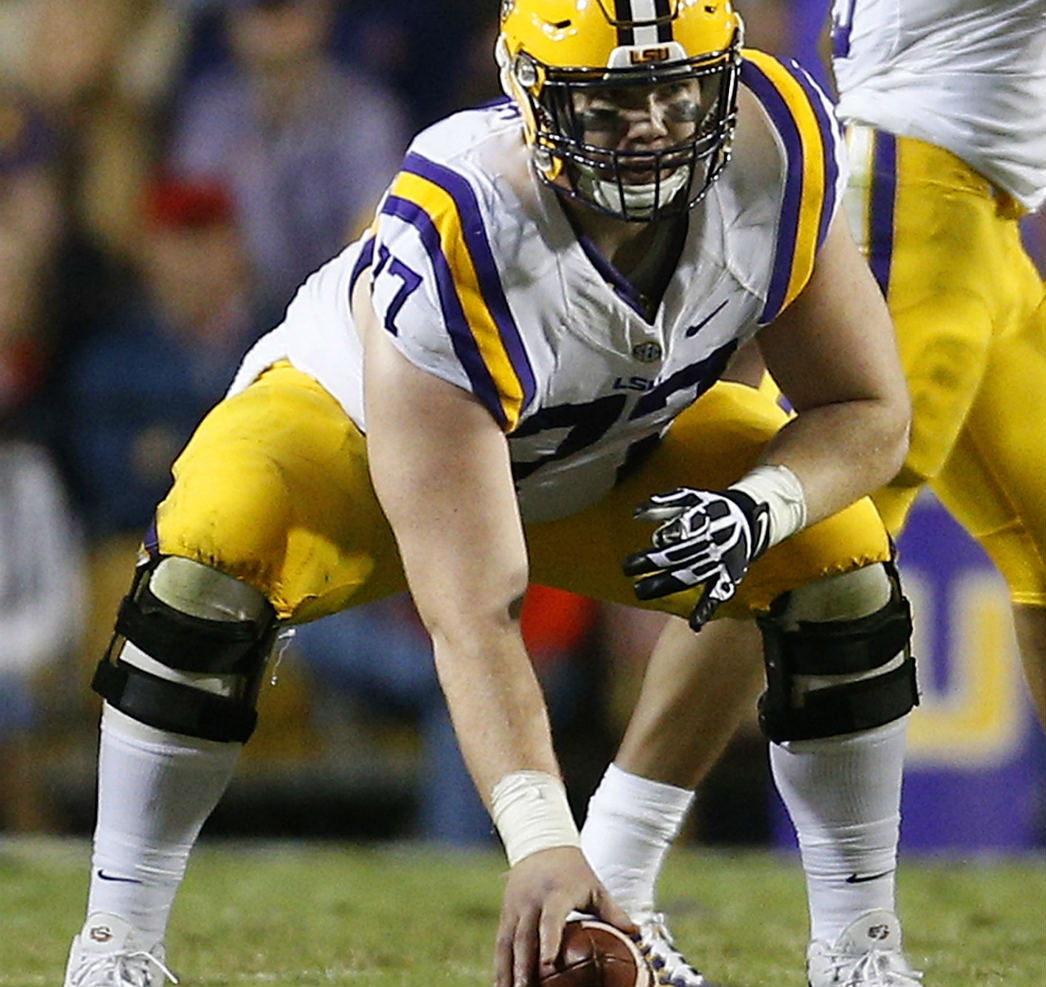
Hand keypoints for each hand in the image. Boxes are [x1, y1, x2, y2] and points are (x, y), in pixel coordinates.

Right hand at [494, 846, 635, 986]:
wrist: (541, 844)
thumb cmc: (574, 871)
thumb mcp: (595, 887)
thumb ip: (613, 911)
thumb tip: (637, 932)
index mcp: (556, 894)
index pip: (551, 919)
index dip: (549, 940)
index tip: (548, 964)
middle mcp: (531, 901)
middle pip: (524, 937)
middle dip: (523, 967)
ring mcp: (515, 906)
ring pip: (507, 942)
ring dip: (506, 971)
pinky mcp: (506, 912)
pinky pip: (501, 941)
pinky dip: (500, 964)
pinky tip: (502, 984)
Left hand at [623, 487, 769, 630]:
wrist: (747, 517)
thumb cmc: (710, 507)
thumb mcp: (689, 497)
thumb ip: (662, 504)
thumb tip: (634, 514)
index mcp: (703, 520)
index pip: (678, 530)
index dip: (663, 535)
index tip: (649, 540)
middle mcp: (711, 541)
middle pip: (678, 554)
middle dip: (651, 562)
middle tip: (626, 568)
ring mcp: (719, 561)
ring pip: (690, 575)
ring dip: (665, 584)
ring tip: (640, 591)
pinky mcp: (728, 576)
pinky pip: (717, 593)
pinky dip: (707, 609)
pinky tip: (695, 624)